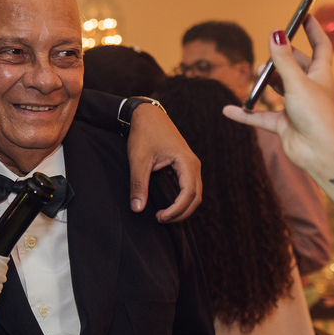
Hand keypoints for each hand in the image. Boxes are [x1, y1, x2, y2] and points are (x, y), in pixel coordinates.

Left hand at [127, 103, 201, 222]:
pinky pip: (190, 187)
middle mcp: (193, 164)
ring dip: (183, 208)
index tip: (160, 217)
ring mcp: (191, 164)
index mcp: (186, 162)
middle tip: (160, 219)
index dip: (176, 210)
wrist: (147, 115)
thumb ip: (138, 185)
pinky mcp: (185, 165)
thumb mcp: (138, 160)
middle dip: (181, 213)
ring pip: (195, 194)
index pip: (189, 194)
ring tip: (163, 215)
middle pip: (196, 197)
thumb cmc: (144, 133)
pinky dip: (182, 200)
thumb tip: (137, 209)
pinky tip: (168, 205)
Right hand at [223, 17, 333, 178]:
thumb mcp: (297, 83)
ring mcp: (296, 107)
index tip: (305, 16)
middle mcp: (309, 89)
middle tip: (269, 51)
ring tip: (255, 76)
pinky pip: (260, 116)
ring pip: (277, 89)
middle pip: (295, 66)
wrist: (322, 154)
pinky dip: (246, 113)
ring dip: (264, 83)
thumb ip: (283, 60)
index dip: (313, 31)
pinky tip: (230, 109)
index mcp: (320, 75)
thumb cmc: (318, 116)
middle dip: (281, 58)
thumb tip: (276, 33)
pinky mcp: (284, 125)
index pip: (320, 46)